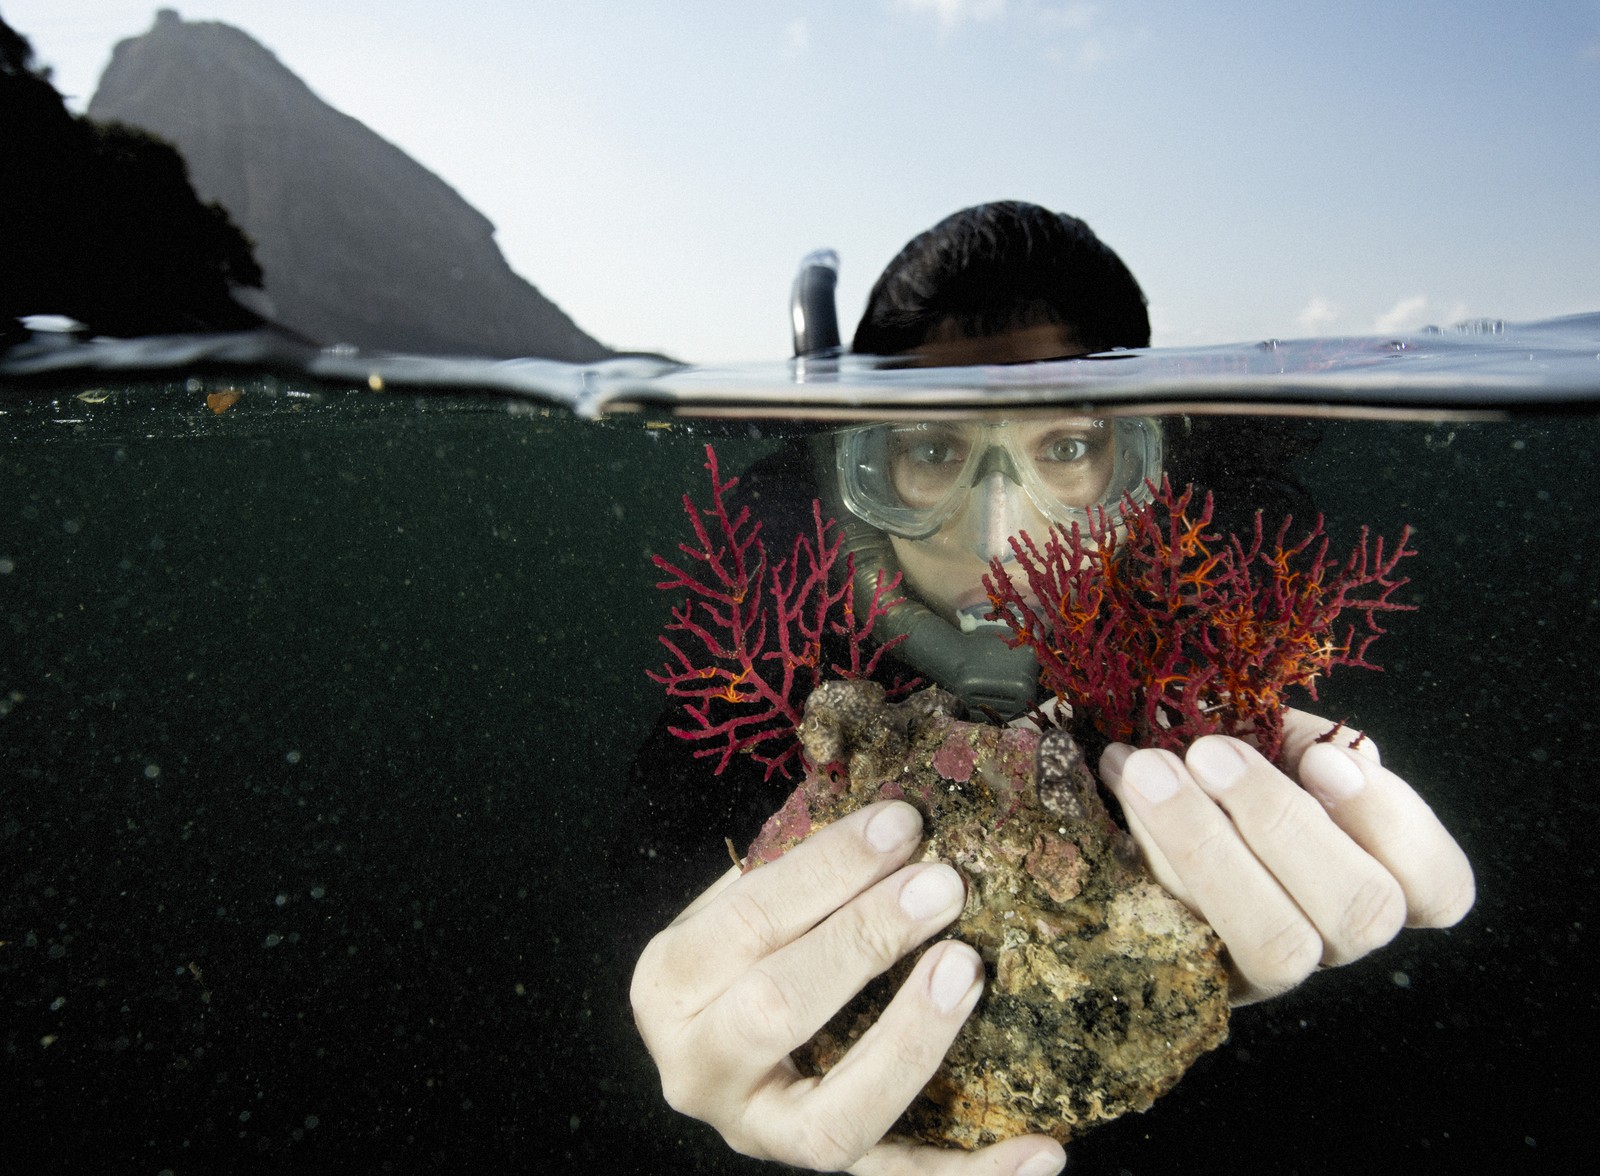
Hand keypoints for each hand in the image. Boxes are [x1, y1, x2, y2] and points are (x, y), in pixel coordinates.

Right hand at [630, 799, 1066, 1175]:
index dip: (829, 869)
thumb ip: (803, 867)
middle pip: (777, 1009)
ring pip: (836, 1116)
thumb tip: (902, 811)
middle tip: (944, 886)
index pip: (749, 918)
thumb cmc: (749, 948)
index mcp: (670, 981)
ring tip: (969, 970)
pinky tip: (1046, 1150)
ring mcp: (762, 1133)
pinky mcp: (823, 1168)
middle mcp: (698, 1068)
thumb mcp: (746, 902)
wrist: (718, 1042)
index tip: (904, 822)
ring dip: (910, 1042)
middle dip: (866, 940)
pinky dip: (975, 1173)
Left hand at [1098, 710, 1474, 1004]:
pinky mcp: (1197, 977)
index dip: (1392, 822)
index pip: (1440, 886)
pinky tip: (1120, 783)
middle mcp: (1335, 934)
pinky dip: (1147, 855)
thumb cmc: (1221, 759)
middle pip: (1361, 912)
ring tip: (1147, 767)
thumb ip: (1301, 742)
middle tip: (1209, 753)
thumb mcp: (1271, 736)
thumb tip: (1326, 757)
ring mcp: (1268, 968)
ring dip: (1206, 846)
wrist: (1138, 789)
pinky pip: (1184, 936)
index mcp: (1376, 872)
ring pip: (1275, 942)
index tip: (1320, 758)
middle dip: (1283, 823)